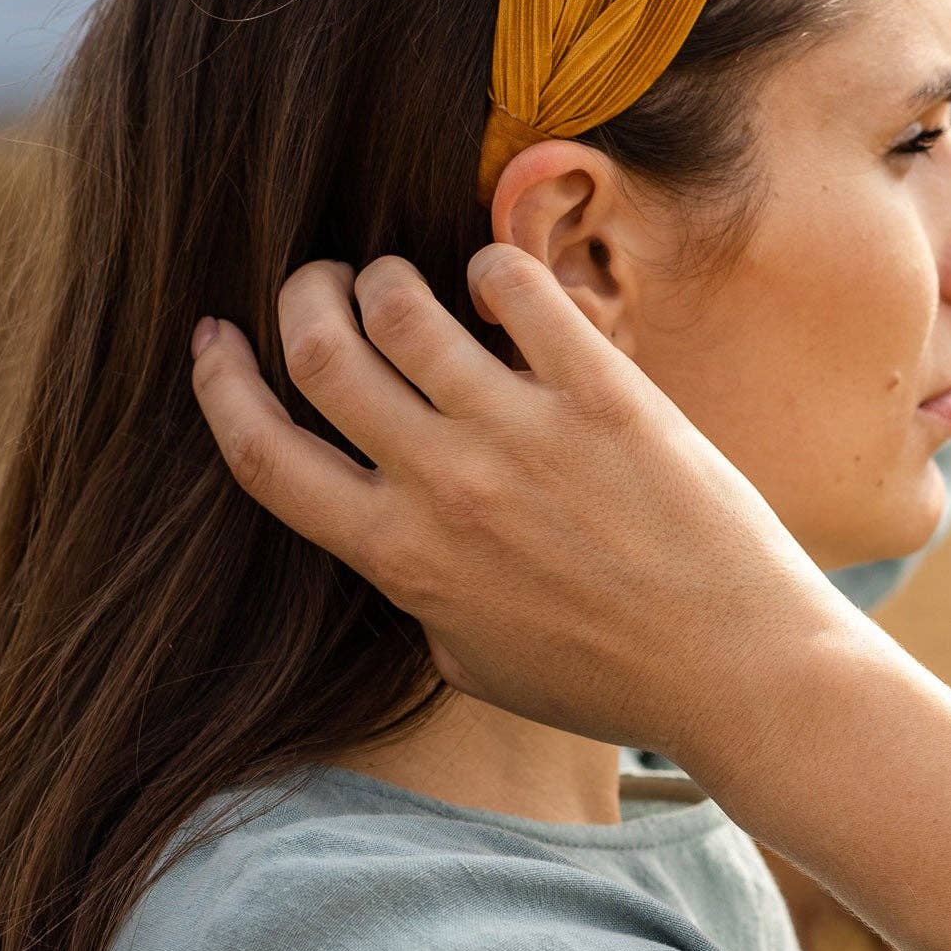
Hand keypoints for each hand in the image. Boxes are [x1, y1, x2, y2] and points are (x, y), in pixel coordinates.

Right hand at [187, 246, 865, 760]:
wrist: (737, 671)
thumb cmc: (610, 682)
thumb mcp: (476, 663)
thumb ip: (417, 595)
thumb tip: (393, 537)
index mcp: (402, 561)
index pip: (265, 455)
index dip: (221, 386)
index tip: (213, 342)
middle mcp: (445, 488)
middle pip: (318, 353)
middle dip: (301, 298)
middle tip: (323, 285)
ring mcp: (521, 434)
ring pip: (402, 305)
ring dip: (388, 277)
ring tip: (408, 284)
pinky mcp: (602, 394)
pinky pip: (515, 287)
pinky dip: (490, 268)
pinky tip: (501, 285)